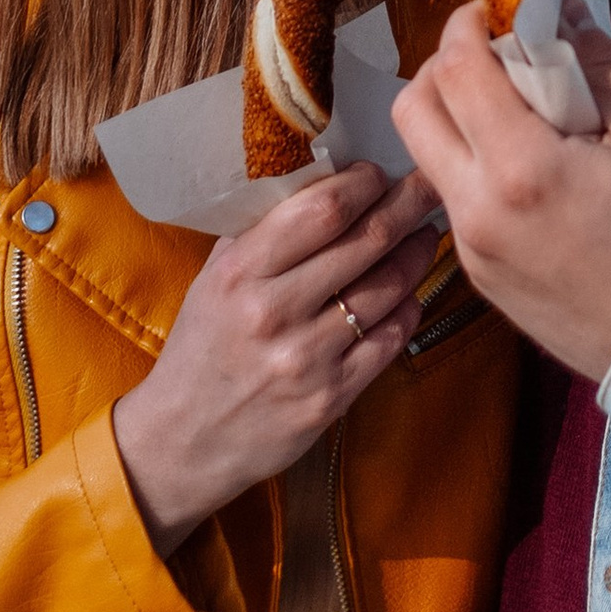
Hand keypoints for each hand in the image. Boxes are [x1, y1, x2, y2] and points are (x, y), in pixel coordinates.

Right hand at [112, 163, 441, 554]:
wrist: (184, 438)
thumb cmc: (203, 348)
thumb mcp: (214, 278)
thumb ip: (261, 232)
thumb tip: (323, 182)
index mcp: (240, 272)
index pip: (322, 210)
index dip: (363, 184)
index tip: (378, 173)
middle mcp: (273, 311)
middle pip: (365, 242)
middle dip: (406, 207)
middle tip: (426, 189)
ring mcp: (305, 358)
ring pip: (387, 289)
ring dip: (414, 255)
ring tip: (422, 237)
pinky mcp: (330, 398)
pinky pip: (389, 341)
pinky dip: (407, 310)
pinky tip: (408, 295)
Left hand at [390, 4, 610, 381]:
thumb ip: (602, 66)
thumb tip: (565, 14)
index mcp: (521, 169)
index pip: (456, 69)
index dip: (468, 24)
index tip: (498, 8)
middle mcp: (476, 211)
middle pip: (412, 110)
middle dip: (443, 67)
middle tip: (497, 56)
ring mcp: (470, 251)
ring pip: (427, 158)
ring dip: (455, 118)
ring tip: (521, 113)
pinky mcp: (478, 277)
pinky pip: (455, 201)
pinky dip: (475, 166)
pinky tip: (533, 169)